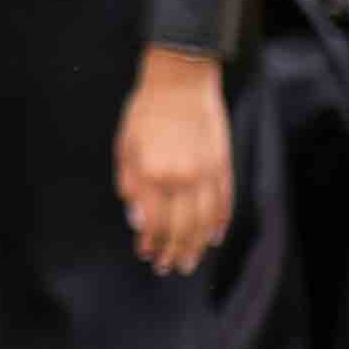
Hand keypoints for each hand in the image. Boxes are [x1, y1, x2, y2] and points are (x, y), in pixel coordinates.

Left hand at [117, 50, 231, 274]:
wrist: (181, 82)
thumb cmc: (145, 112)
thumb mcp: (124, 146)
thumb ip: (129, 184)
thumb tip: (136, 219)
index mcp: (152, 173)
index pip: (152, 220)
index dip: (149, 241)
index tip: (145, 254)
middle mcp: (181, 177)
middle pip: (180, 227)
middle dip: (172, 251)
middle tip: (167, 267)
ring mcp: (206, 173)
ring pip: (205, 221)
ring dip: (196, 245)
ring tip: (189, 262)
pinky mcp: (223, 165)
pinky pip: (224, 202)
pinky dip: (219, 223)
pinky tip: (213, 238)